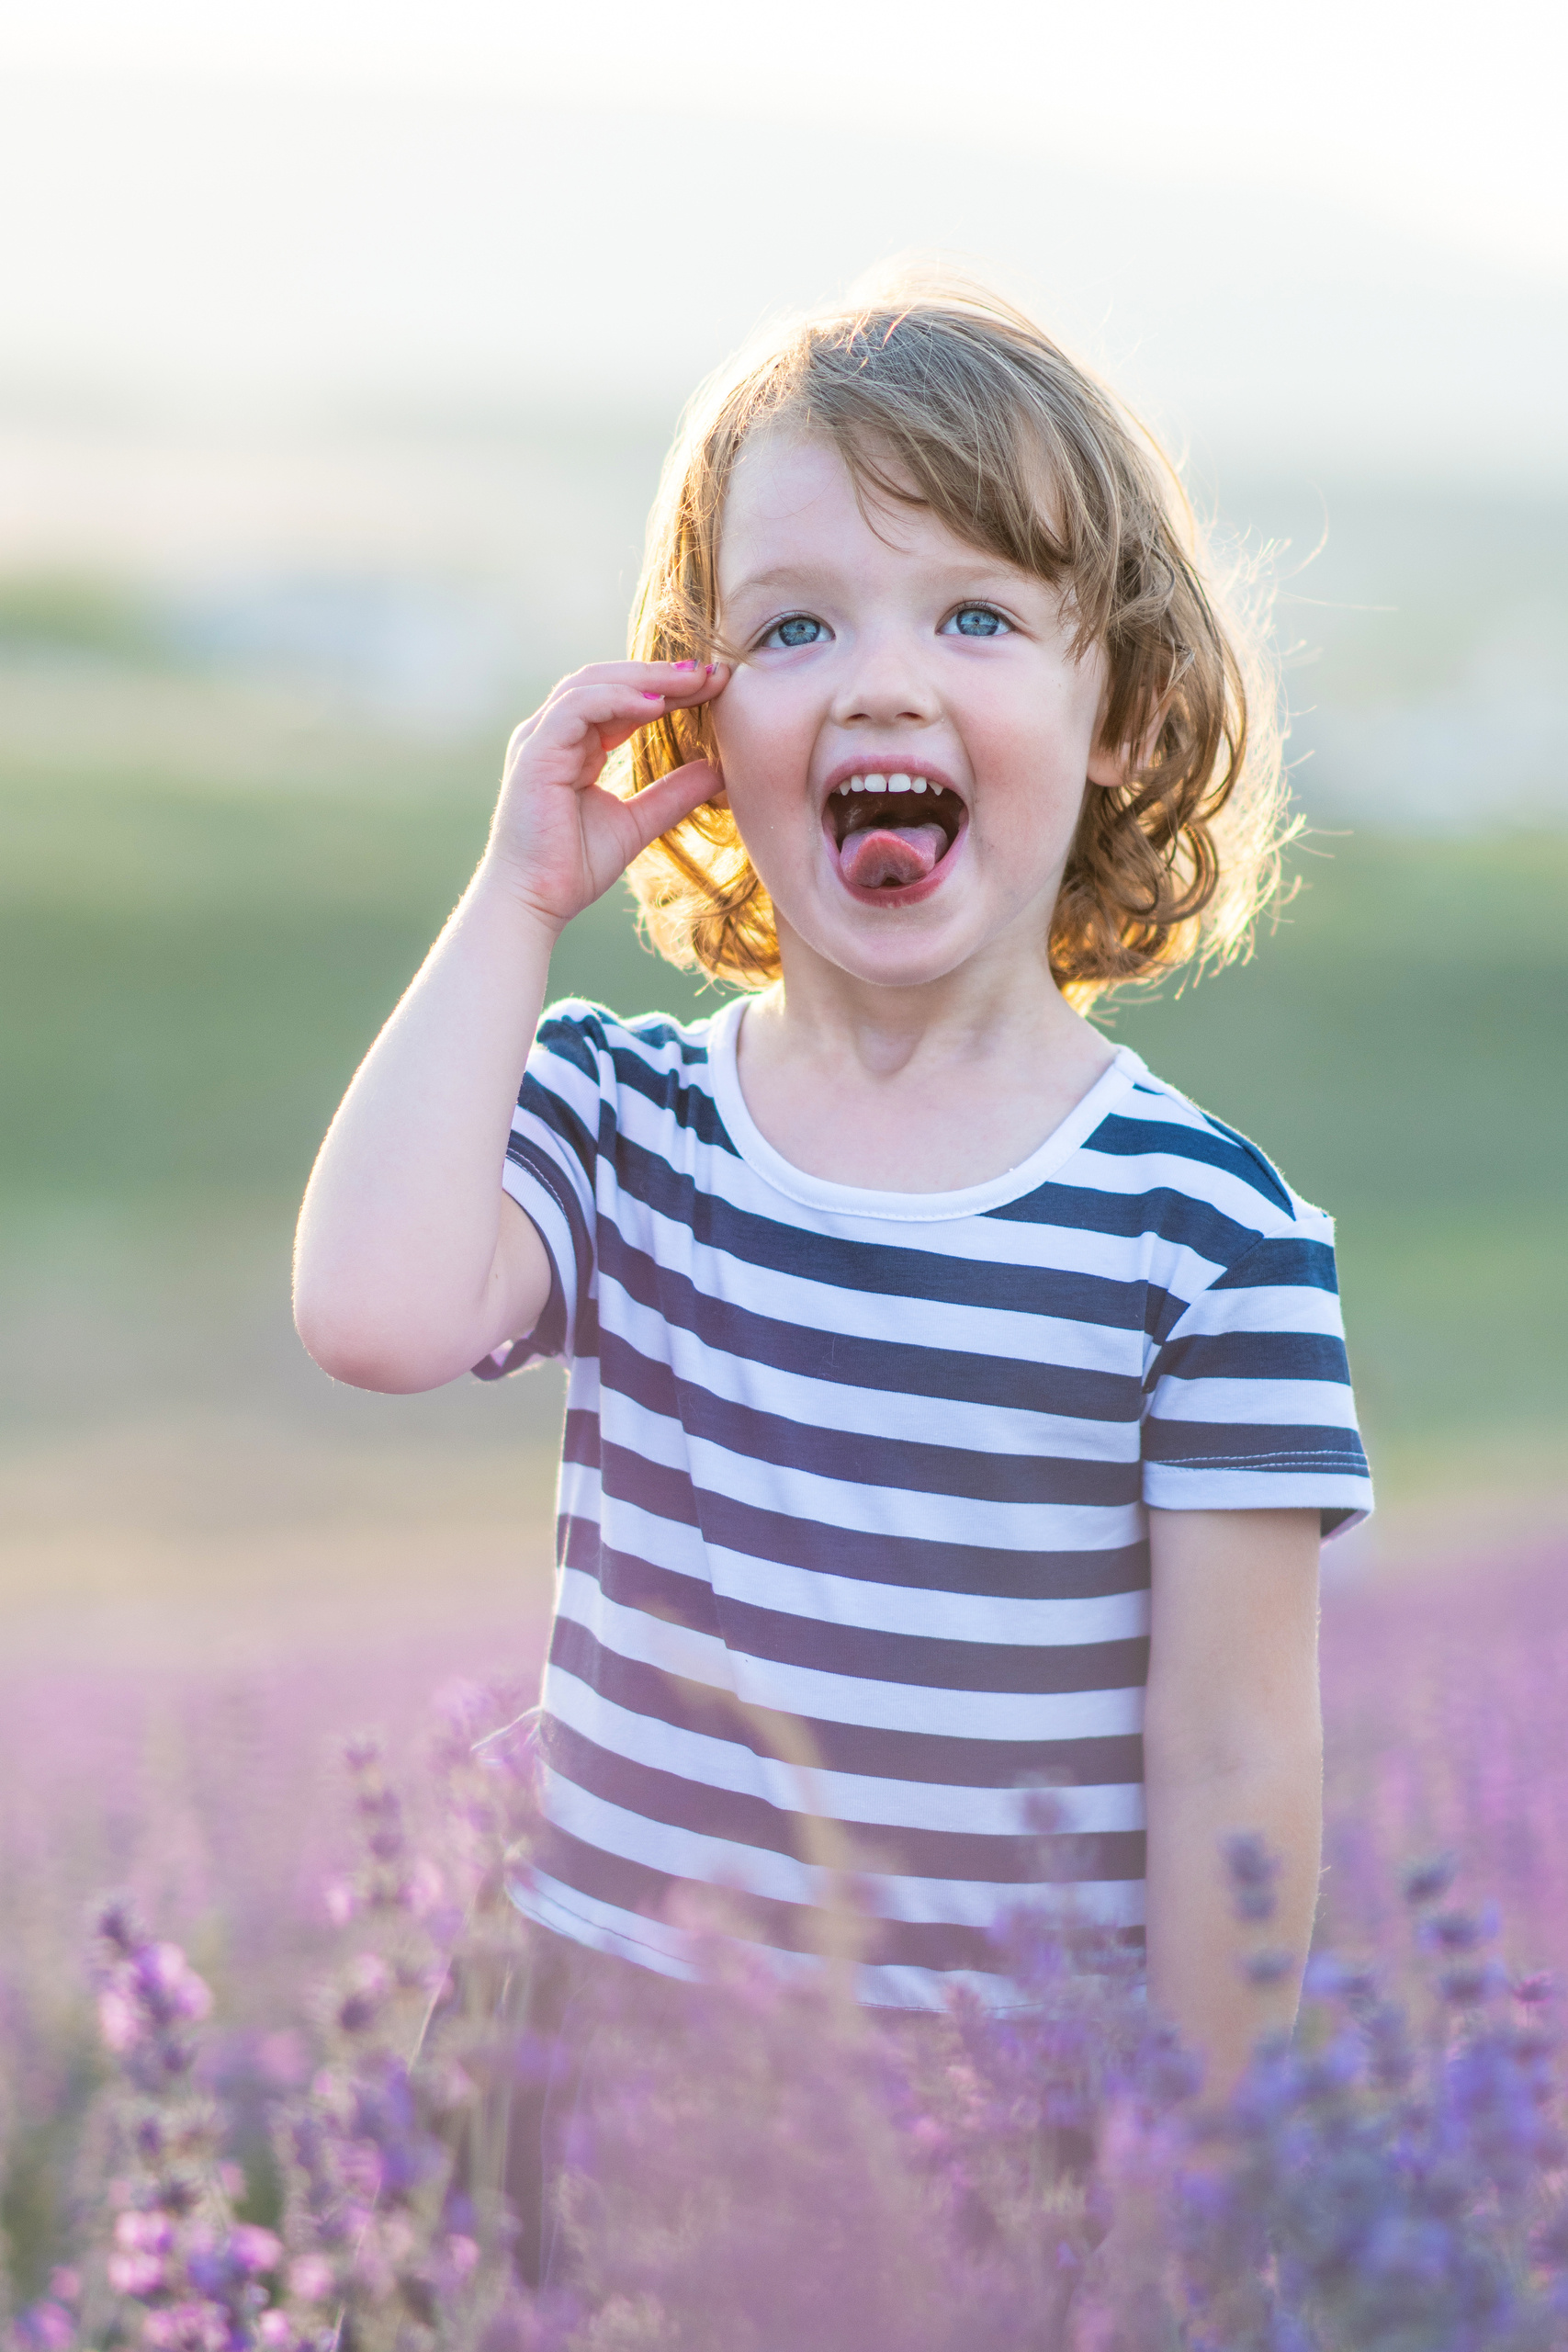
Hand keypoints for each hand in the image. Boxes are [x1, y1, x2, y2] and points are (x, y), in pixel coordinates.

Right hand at [483, 659, 727, 931]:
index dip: (669, 689)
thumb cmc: (574, 867)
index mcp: (574, 745)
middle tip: (712, 672)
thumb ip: (673, 793)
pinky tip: (657, 705)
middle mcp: (554, 734)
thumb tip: (720, 771)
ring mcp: (540, 739)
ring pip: (592, 684)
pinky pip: (576, 708)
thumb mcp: (638, 822)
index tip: (715, 686)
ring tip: (693, 681)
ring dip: (645, 678)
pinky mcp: (535, 753)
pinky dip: (617, 699)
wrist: (535, 902)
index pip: (623, 700)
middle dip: (662, 674)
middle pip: (609, 681)